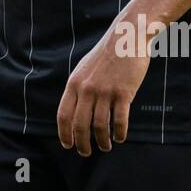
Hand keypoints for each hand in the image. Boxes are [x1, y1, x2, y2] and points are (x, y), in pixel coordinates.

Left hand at [56, 24, 150, 155]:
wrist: (127, 37)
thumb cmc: (106, 55)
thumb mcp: (84, 68)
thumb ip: (78, 88)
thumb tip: (73, 110)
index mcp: (74, 83)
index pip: (63, 115)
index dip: (64, 133)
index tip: (68, 144)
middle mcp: (87, 89)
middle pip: (80, 125)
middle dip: (82, 143)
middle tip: (86, 152)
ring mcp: (105, 91)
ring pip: (100, 126)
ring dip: (102, 141)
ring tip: (106, 146)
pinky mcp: (123, 93)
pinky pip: (120, 121)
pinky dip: (119, 133)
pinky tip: (120, 137)